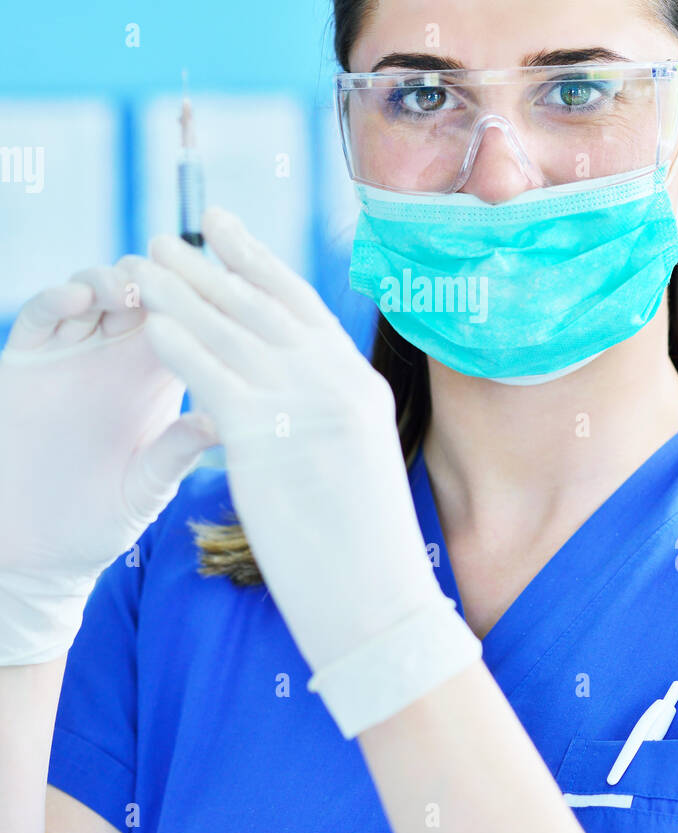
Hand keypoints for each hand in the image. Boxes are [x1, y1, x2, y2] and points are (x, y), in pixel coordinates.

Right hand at [0, 264, 217, 661]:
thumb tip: (222, 423)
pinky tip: (78, 300)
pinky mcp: (26, 358)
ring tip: (127, 286)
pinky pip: (43, 315)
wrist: (34, 547)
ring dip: (112, 278)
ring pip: (95, 291)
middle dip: (158, 277)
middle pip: (143, 293)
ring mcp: (71, 351)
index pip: (186, 321)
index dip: (201, 300)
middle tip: (169, 273)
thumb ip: (176, 452)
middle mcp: (117, 355)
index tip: (221, 281)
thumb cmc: (103, 519)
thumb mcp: (146, 486)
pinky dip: (59, 299)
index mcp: (159, 376)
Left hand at [119, 207, 447, 675]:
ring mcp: (304, 404)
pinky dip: (179, 345)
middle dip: (210, 265)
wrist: (378, 602)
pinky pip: (212, 376)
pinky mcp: (268, 436)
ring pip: (231, 331)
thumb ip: (323, 417)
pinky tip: (151, 322)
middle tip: (170, 234)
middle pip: (260, 306)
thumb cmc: (364, 550)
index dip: (258, 262)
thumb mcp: (356, 462)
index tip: (225, 230)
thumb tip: (284, 397)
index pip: (300, 306)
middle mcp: (336, 382)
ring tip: (145, 261)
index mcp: (358, 386)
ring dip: (182, 291)